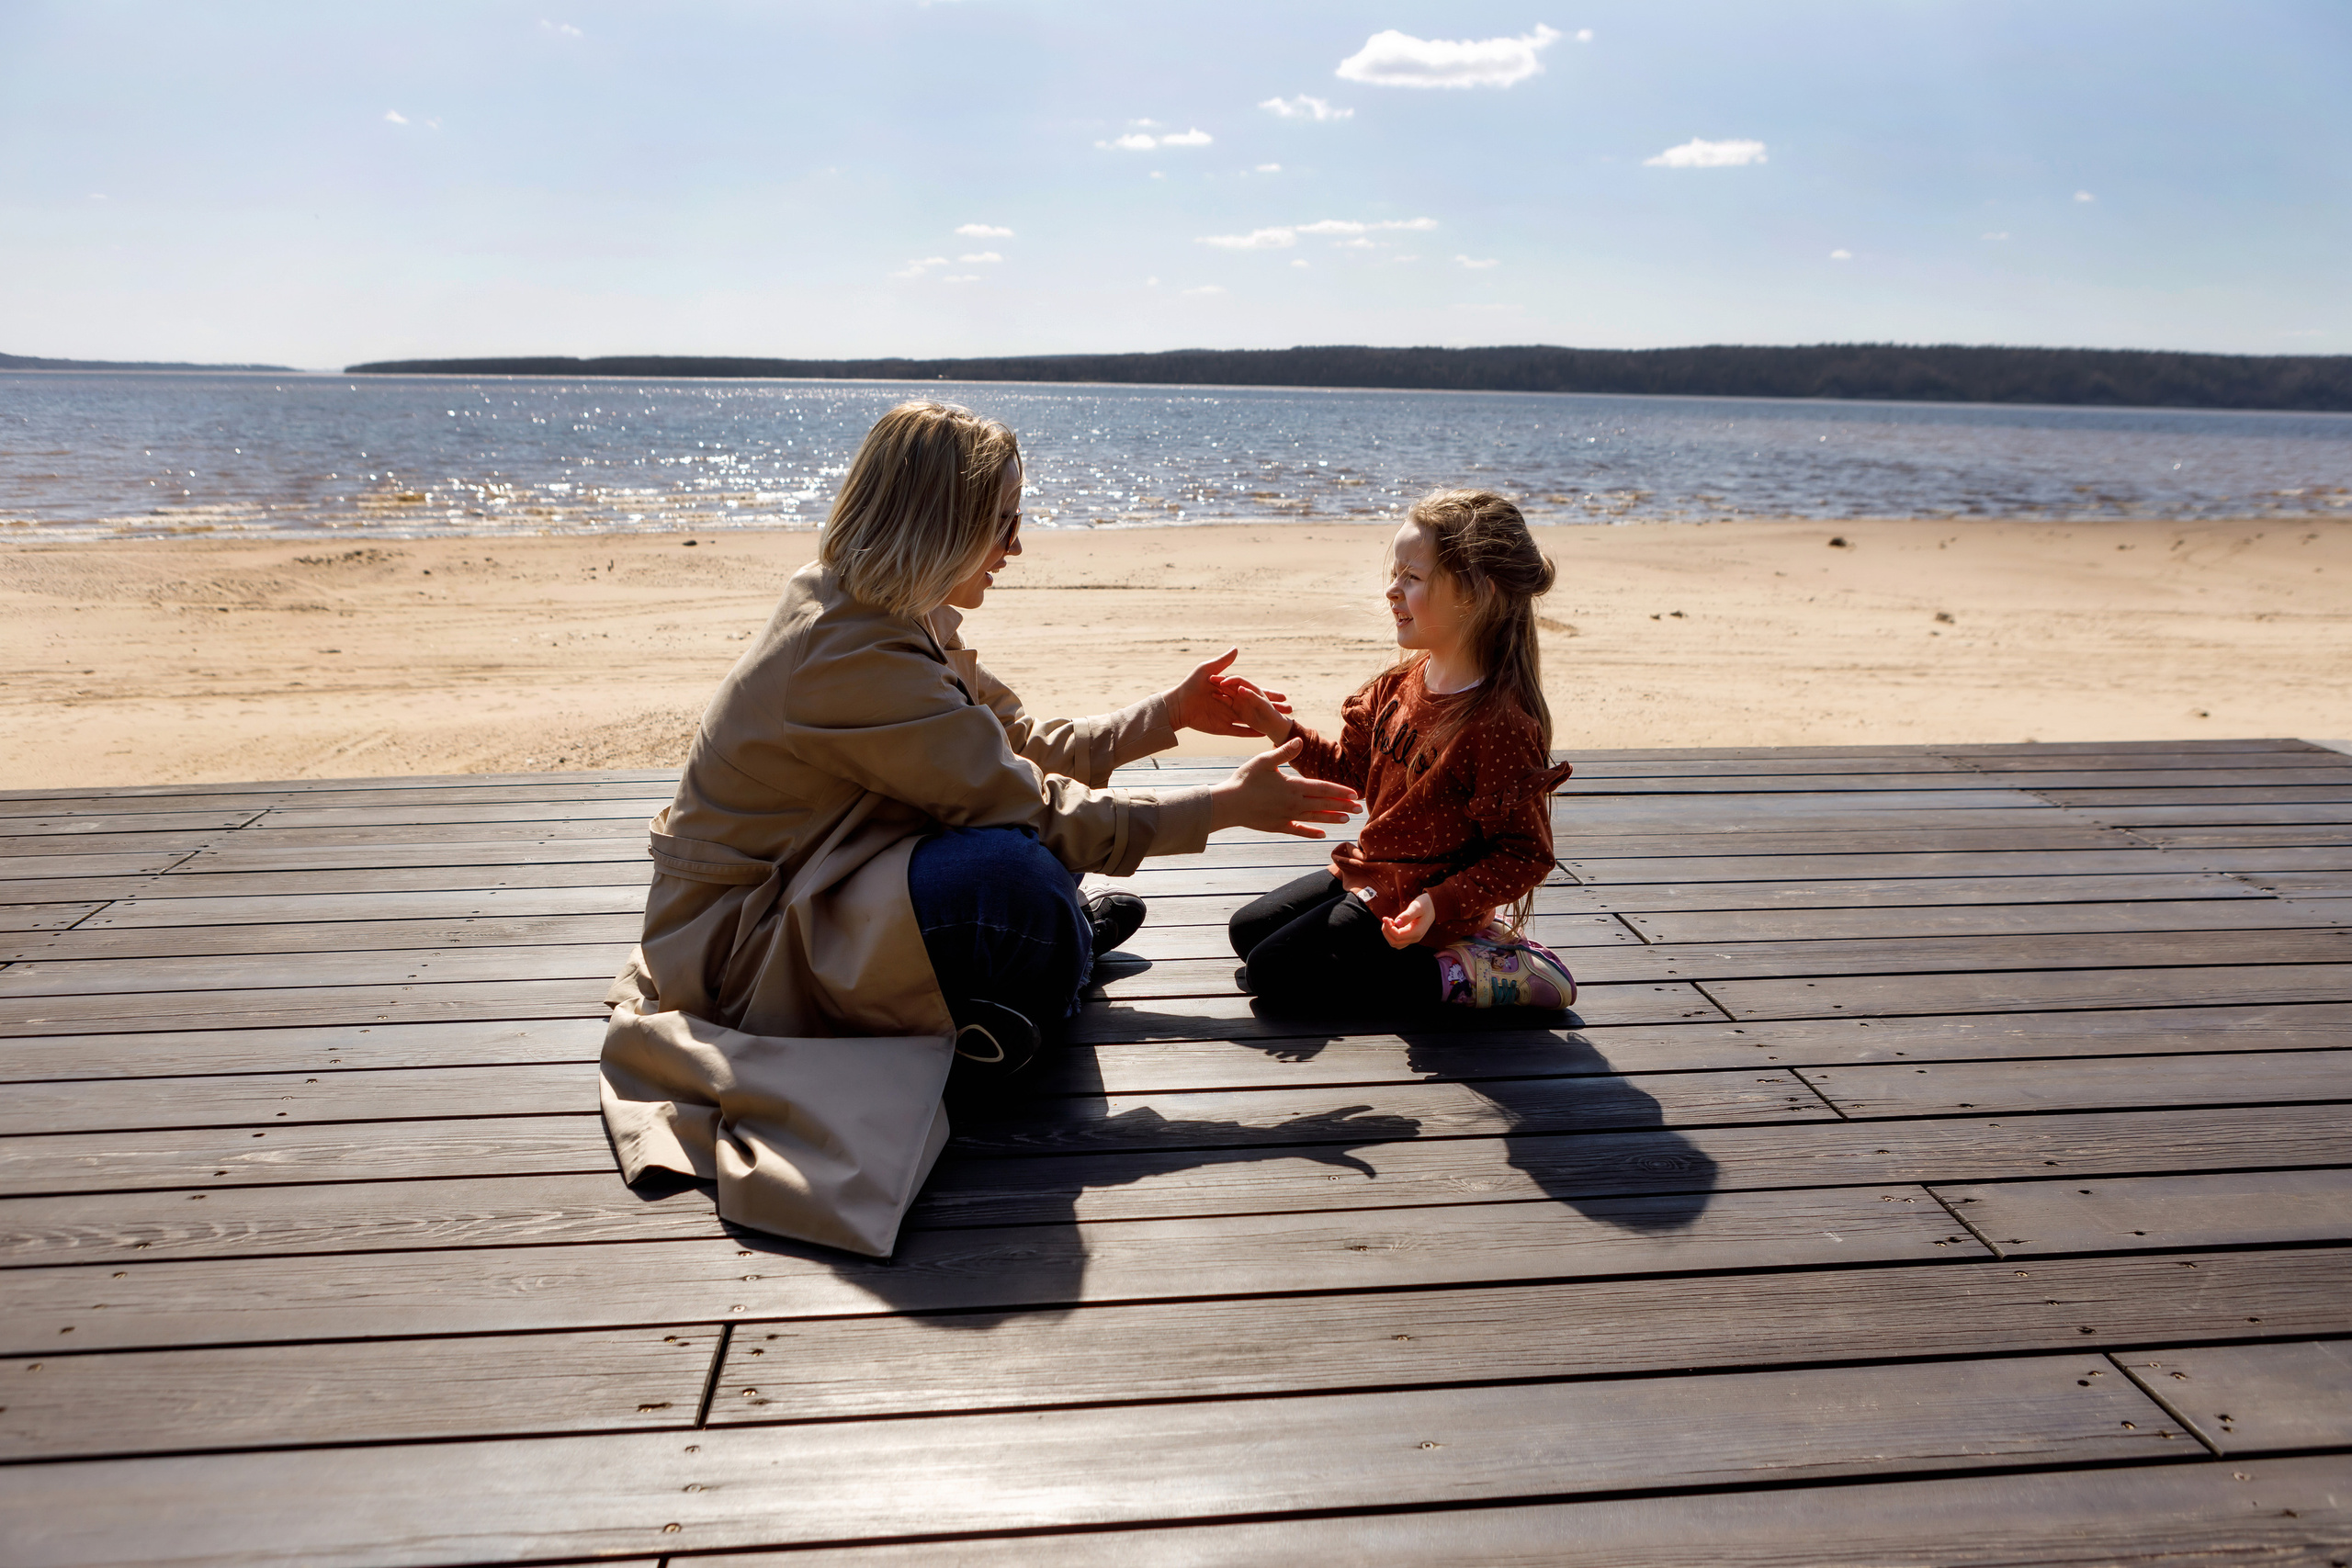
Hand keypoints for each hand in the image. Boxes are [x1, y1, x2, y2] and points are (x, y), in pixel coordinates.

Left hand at [1167, 648, 1293, 737]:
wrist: (1178, 705)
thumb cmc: (1191, 685)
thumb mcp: (1207, 669)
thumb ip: (1223, 662)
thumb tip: (1236, 648)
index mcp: (1232, 691)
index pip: (1255, 692)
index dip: (1269, 694)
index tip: (1283, 696)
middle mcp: (1233, 704)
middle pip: (1257, 707)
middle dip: (1273, 709)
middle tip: (1289, 710)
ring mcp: (1229, 717)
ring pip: (1252, 720)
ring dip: (1266, 721)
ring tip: (1281, 723)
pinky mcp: (1223, 728)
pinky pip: (1240, 732)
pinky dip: (1251, 733)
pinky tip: (1264, 734)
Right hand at [1208, 738, 1360, 837]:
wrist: (1228, 805)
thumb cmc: (1244, 780)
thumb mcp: (1264, 761)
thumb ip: (1284, 752)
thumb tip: (1301, 741)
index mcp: (1293, 786)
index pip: (1323, 788)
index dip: (1340, 791)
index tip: (1355, 793)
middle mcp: (1294, 803)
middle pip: (1324, 804)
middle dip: (1343, 805)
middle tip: (1359, 808)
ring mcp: (1287, 816)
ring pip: (1315, 818)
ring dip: (1332, 818)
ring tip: (1347, 819)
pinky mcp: (1278, 826)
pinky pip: (1299, 829)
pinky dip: (1311, 832)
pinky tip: (1322, 834)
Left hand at [1381, 893, 1436, 948]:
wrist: (1434, 907)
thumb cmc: (1425, 904)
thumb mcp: (1417, 907)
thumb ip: (1407, 915)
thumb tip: (1397, 923)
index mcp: (1417, 932)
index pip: (1397, 936)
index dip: (1389, 928)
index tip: (1385, 917)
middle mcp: (1415, 938)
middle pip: (1394, 943)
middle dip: (1386, 932)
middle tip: (1386, 919)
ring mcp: (1412, 939)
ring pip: (1395, 944)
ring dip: (1388, 934)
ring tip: (1388, 922)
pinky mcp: (1410, 937)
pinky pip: (1397, 941)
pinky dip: (1391, 935)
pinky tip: (1392, 924)